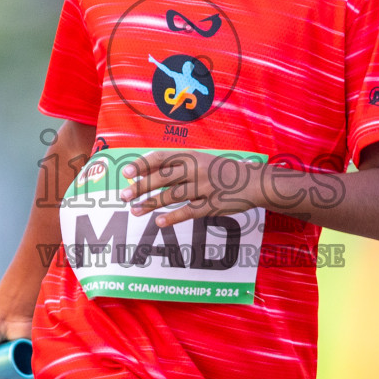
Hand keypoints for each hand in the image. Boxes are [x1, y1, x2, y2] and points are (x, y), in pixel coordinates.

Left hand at [120, 150, 264, 228]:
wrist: (255, 182)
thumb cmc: (223, 172)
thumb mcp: (203, 161)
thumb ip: (180, 167)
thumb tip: (149, 175)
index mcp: (192, 155)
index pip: (161, 157)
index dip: (142, 164)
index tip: (126, 173)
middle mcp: (197, 169)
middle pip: (163, 177)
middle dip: (141, 186)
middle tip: (124, 196)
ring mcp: (206, 187)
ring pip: (172, 195)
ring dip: (151, 203)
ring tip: (135, 211)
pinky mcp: (213, 205)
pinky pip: (189, 211)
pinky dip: (172, 217)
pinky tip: (158, 222)